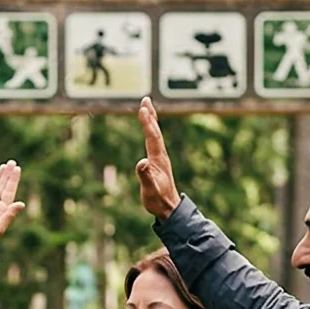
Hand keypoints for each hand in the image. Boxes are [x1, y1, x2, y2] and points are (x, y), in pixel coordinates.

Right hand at [135, 97, 181, 219]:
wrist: (169, 208)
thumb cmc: (158, 201)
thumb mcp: (150, 190)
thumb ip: (145, 176)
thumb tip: (141, 162)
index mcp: (158, 160)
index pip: (152, 137)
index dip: (147, 123)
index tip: (143, 109)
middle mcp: (161, 156)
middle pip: (155, 132)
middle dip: (150, 116)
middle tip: (145, 100)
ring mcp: (160, 159)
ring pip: (155, 135)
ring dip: (151, 121)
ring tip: (147, 108)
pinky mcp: (158, 163)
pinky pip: (154, 142)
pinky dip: (151, 132)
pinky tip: (149, 130)